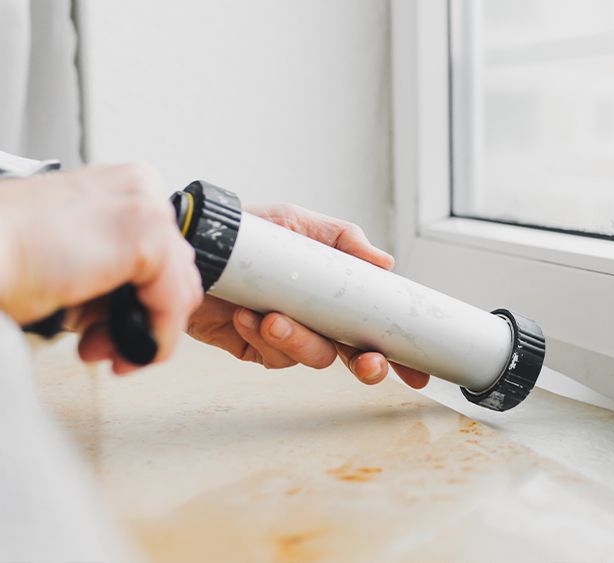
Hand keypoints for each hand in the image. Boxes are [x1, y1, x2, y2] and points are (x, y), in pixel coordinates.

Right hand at [0, 164, 202, 373]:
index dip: (141, 301)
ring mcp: (148, 209)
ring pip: (179, 291)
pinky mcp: (148, 238)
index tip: (109, 328)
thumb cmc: (6, 252)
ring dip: (144, 332)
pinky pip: (172, 304)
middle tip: (104, 345)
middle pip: (174, 273)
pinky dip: (154, 338)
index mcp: (122, 187)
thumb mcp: (72, 255)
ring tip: (104, 351)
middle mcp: (140, 188)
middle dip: (141, 318)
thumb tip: (132, 307)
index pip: (161, 254)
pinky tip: (123, 353)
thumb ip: (112, 271)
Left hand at [185, 203, 430, 388]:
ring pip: (314, 356)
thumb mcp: (299, 223)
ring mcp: (288, 336)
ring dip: (299, 340)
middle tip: (367, 363)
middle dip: (366, 366)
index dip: (398, 350)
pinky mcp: (257, 348)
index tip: (416, 369)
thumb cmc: (248, 233)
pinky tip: (246, 316)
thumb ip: (344, 238)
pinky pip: (273, 355)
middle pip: (354, 355)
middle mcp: (317, 320)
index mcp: (335, 295)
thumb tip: (386, 263)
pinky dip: (262, 337)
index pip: (375, 326)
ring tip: (274, 318)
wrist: (194, 245)